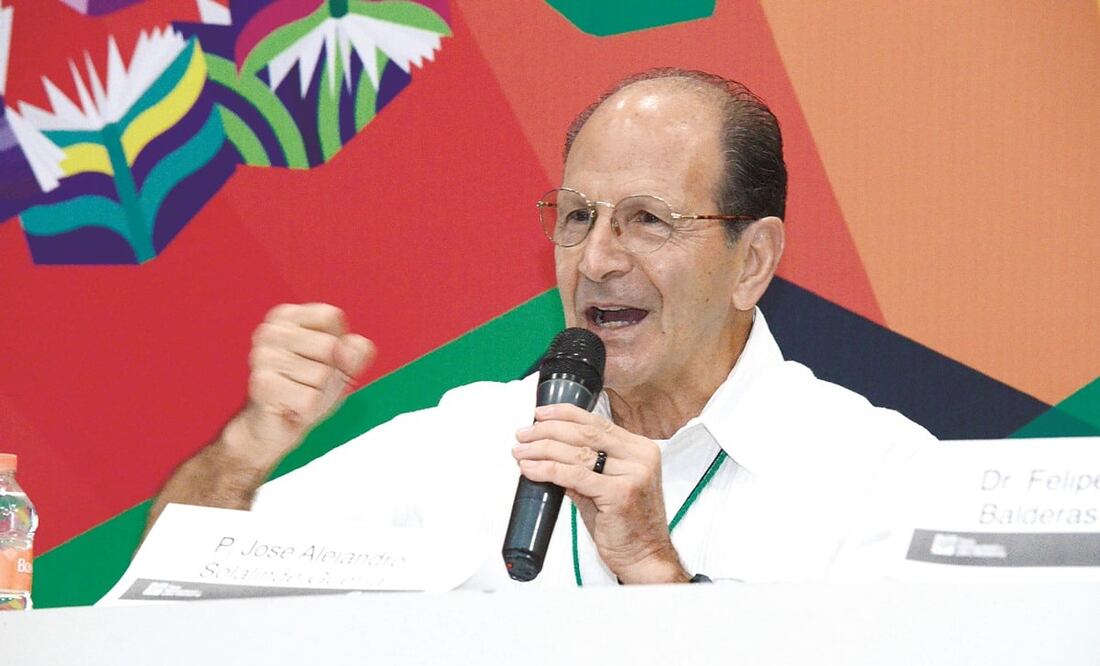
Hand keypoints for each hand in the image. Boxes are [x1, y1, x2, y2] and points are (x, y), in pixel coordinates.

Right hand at [229, 303, 375, 469]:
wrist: (274, 427)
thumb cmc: (306, 389)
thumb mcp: (342, 365)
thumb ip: (358, 351)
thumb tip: (351, 350)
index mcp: (287, 316)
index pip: (331, 316)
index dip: (339, 343)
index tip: (322, 359)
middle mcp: (270, 331)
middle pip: (330, 346)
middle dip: (330, 373)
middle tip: (309, 383)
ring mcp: (263, 357)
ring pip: (322, 374)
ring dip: (319, 393)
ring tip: (300, 395)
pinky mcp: (263, 385)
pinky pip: (310, 398)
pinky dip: (310, 409)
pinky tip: (292, 407)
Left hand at [512, 404, 689, 583]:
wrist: (646, 558)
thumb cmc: (627, 526)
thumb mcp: (606, 489)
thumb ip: (583, 469)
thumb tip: (550, 454)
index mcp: (640, 450)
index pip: (597, 423)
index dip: (565, 414)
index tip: (541, 414)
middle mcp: (640, 457)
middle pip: (584, 433)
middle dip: (548, 431)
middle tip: (524, 434)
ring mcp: (632, 474)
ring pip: (576, 453)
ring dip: (542, 449)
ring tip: (521, 452)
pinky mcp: (619, 493)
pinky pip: (574, 475)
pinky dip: (548, 469)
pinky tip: (531, 469)